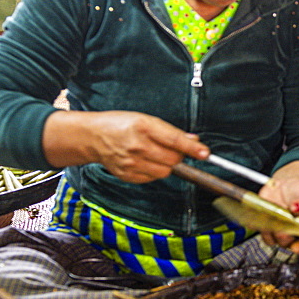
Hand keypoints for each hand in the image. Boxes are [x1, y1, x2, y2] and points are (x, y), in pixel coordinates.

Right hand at [42, 110, 209, 183]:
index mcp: (144, 126)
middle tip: (176, 150)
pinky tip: (146, 161)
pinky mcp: (127, 175)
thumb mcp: (146, 120)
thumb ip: (171, 131)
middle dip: (180, 156)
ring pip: (165, 171)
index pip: (174, 140)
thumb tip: (194, 140)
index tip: (205, 153)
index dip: (192, 148)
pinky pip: (152, 178)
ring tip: (158, 154)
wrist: (93, 136)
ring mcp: (131, 162)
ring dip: (168, 165)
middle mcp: (137, 145)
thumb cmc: (122, 124)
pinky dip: (155, 171)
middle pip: (172, 159)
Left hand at [258, 160, 298, 253]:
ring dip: (270, 229)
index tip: (296, 245)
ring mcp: (278, 228)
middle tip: (284, 220)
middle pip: (286, 242)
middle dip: (284, 234)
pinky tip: (264, 213)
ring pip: (271, 239)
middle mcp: (292, 232)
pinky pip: (260, 230)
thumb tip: (297, 208)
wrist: (289, 182)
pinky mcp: (265, 223)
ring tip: (274, 214)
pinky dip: (260, 224)